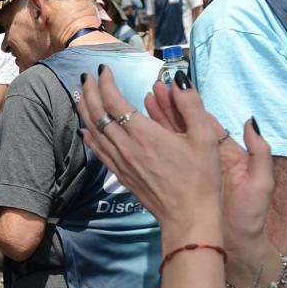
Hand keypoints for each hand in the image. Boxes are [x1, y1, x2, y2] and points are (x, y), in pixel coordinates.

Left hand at [75, 67, 223, 231]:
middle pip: (97, 114)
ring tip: (81, 95)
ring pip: (93, 131)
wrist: (188, 217)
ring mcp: (121, 162)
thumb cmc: (201, 178)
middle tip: (86, 76)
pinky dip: (88, 135)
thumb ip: (191, 105)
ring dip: (85, 110)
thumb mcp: (205, 137)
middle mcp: (127, 147)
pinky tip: (84, 129)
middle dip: (89, 92)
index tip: (103, 69)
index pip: (114, 101)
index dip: (105, 83)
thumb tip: (177, 79)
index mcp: (145, 135)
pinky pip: (98, 150)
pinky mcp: (121, 175)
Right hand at [144, 81, 274, 259]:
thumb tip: (251, 121)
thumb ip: (260, 151)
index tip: (172, 88)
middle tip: (151, 91)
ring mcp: (191, 170)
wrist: (236, 245)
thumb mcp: (260, 181)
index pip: (204, 122)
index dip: (187, 105)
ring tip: (140, 104)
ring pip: (170, 140)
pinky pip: (163, 159)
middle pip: (184, 127)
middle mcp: (206, 158)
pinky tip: (136, 135)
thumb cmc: (249, 215)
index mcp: (226, 153)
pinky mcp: (180, 182)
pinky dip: (150, 145)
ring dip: (156, 122)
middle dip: (167, 108)